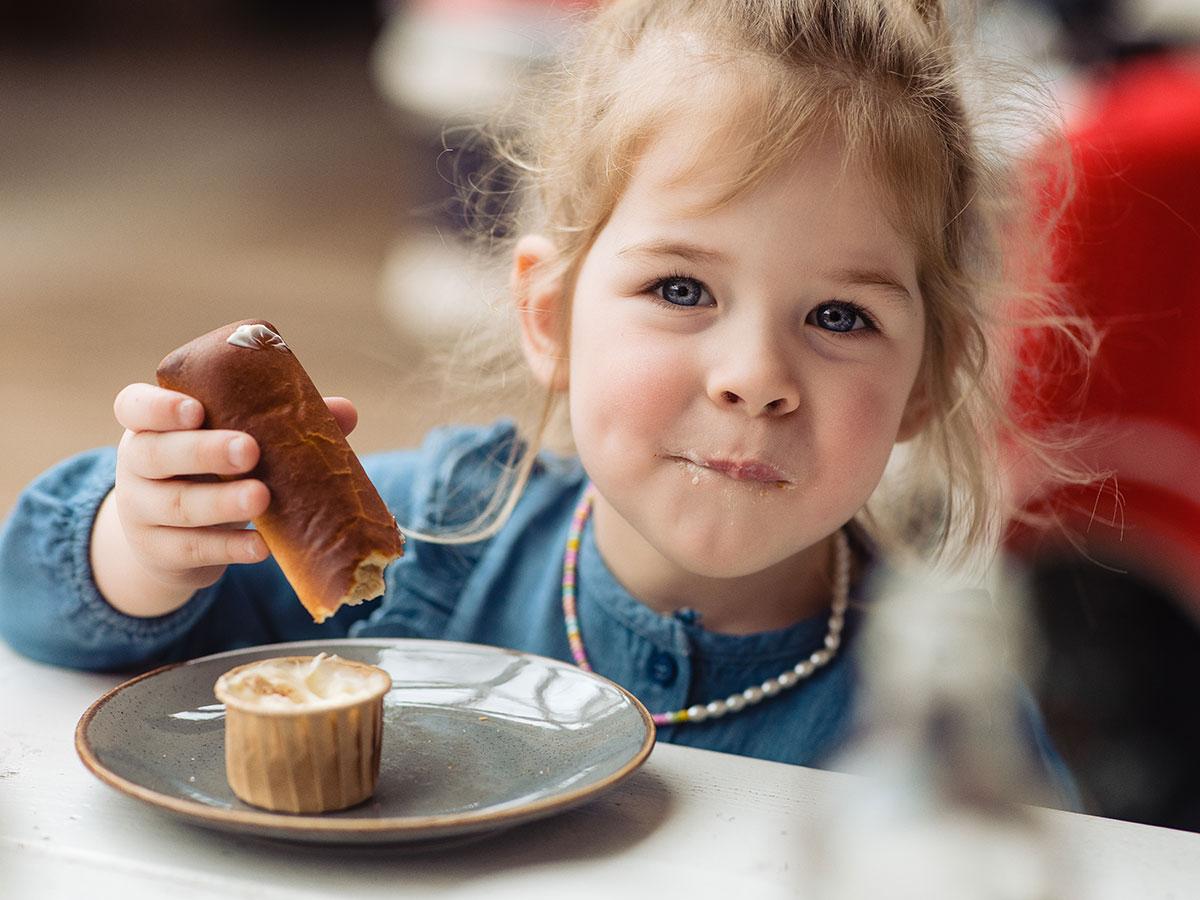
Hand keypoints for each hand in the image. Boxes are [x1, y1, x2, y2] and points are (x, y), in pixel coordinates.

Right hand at [97, 383, 357, 604]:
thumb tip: (346, 410)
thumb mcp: (233, 443)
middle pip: (156, 454)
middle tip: (250, 450)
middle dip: (204, 450)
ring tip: (262, 497)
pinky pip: (192, 549)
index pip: (135, 406)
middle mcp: (135, 464)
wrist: (172, 541)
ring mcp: (141, 511)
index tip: (196, 409)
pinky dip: (230, 547)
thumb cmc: (212, 472)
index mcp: (151, 425)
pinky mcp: (158, 552)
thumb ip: (281, 423)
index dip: (159, 407)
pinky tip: (262, 546)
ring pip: (177, 505)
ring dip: (221, 502)